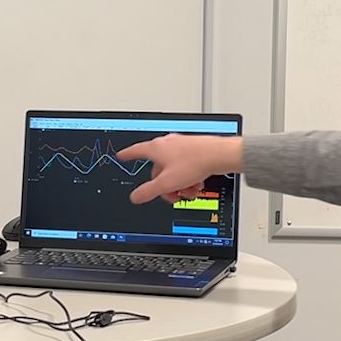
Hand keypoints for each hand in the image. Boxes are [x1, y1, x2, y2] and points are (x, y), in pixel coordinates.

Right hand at [117, 134, 243, 204]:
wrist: (219, 155)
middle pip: (158, 170)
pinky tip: (196, 185)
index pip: (135, 151)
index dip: (127, 155)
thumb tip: (135, 197)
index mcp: (156, 148)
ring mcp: (180, 146)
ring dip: (179, 184)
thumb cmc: (195, 162)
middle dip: (165, 185)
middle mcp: (167, 144)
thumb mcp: (167, 183)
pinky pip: (184, 167)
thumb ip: (148, 191)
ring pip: (173, 170)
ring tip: (189, 191)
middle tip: (173, 195)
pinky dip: (188, 178)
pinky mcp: (193, 150)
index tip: (121, 155)